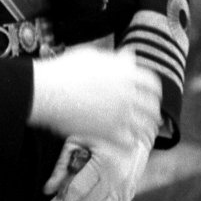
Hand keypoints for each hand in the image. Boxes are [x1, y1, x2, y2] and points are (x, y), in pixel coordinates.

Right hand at [29, 45, 160, 151]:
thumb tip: (129, 56)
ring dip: (145, 130)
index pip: (153, 84)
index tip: (151, 98)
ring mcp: (120, 114)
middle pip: (152, 107)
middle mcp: (128, 93)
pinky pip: (129, 142)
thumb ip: (115, 59)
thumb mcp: (93, 56)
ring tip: (142, 134)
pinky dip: (130, 143)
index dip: (154, 92)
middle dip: (152, 113)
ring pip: (144, 126)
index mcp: (127, 73)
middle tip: (150, 118)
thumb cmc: (64, 70)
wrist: (47, 91)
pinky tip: (126, 143)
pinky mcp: (108, 132)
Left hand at [42, 134, 153, 200]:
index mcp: (102, 163)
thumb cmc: (101, 135)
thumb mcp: (77, 142)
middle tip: (67, 197)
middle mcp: (116, 180)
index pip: (78, 190)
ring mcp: (124, 191)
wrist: (137, 134)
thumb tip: (48, 190)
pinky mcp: (129, 198)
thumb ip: (61, 166)